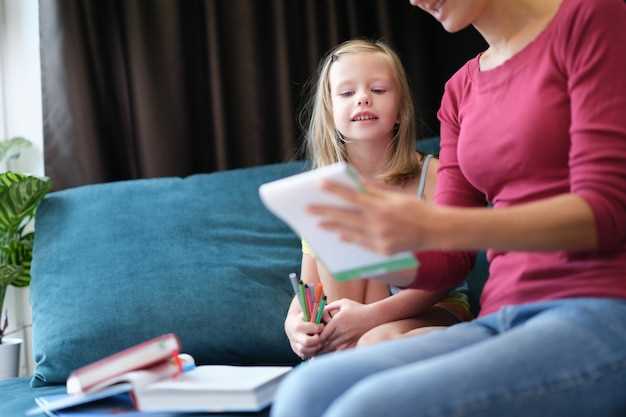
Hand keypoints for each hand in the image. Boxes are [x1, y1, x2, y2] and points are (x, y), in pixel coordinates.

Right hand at [284, 309, 323, 358]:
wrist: (294, 323)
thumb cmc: (307, 315)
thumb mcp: (313, 311)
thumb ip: (322, 314)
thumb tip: (330, 321)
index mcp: (296, 324)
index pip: (307, 328)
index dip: (317, 328)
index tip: (322, 325)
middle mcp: (293, 336)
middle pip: (306, 342)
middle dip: (317, 340)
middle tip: (322, 337)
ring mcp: (294, 345)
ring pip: (306, 351)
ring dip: (317, 348)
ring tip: (322, 342)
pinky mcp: (297, 351)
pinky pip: (307, 355)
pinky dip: (314, 352)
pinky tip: (319, 346)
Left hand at [308, 179, 436, 253]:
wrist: (435, 231)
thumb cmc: (416, 209)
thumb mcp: (396, 195)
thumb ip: (374, 189)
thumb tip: (356, 179)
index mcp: (381, 206)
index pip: (352, 195)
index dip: (335, 190)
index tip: (319, 183)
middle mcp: (378, 223)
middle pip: (345, 216)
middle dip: (325, 211)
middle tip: (308, 209)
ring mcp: (379, 239)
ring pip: (349, 232)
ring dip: (332, 226)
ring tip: (319, 223)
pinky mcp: (382, 251)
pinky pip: (360, 244)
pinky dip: (349, 238)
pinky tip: (338, 233)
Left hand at [319, 299, 378, 351]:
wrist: (374, 316)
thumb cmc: (358, 308)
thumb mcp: (343, 303)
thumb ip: (330, 306)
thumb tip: (320, 311)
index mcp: (337, 321)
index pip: (323, 333)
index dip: (317, 336)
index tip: (314, 335)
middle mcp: (341, 331)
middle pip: (326, 342)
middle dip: (319, 344)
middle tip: (314, 344)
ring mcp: (348, 338)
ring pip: (332, 348)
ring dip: (325, 349)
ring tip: (319, 350)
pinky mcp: (353, 342)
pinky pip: (341, 350)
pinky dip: (334, 351)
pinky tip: (331, 350)